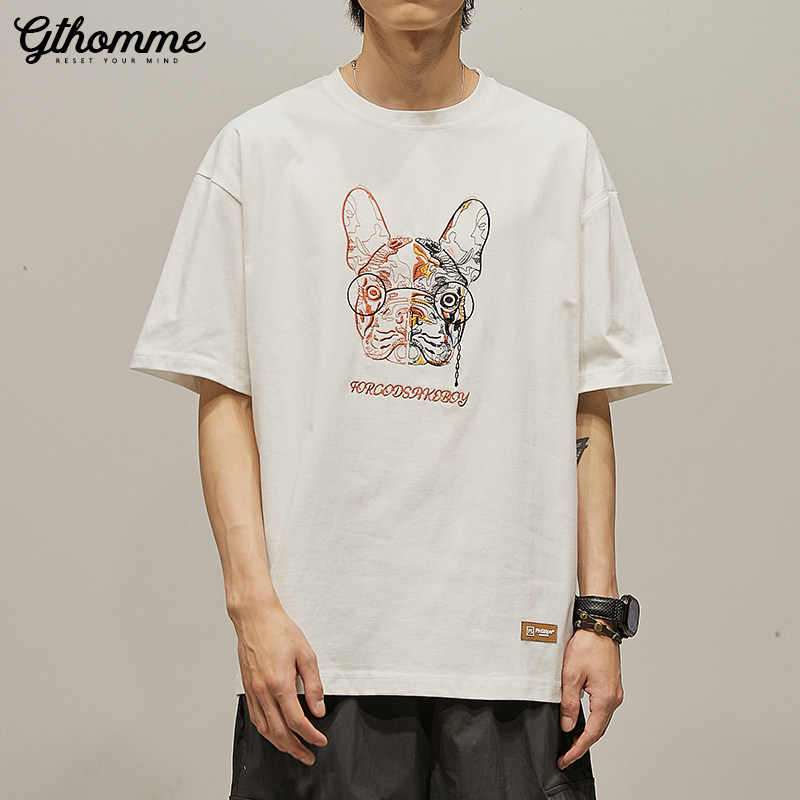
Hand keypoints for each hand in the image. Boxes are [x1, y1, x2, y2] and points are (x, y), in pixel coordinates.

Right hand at [232, 599, 327, 765]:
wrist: (255, 617)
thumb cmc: (279, 630)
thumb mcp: (306, 654)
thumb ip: (313, 685)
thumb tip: (318, 708)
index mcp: (279, 683)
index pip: (296, 721)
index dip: (310, 735)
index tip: (319, 740)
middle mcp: (263, 690)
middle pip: (278, 732)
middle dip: (295, 748)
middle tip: (308, 755)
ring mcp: (252, 690)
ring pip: (264, 729)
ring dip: (279, 744)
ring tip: (293, 749)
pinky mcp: (247, 687)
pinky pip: (255, 717)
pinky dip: (266, 730)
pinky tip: (274, 732)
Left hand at [558, 627, 623, 769]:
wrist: (600, 626)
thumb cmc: (587, 645)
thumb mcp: (570, 675)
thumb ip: (569, 703)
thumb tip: (568, 726)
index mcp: (605, 699)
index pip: (591, 734)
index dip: (577, 749)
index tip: (566, 759)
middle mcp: (614, 698)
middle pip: (599, 730)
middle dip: (582, 744)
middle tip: (566, 755)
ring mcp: (615, 692)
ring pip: (602, 720)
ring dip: (588, 732)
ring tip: (572, 741)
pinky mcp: (612, 686)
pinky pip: (603, 709)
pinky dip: (593, 719)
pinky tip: (583, 721)